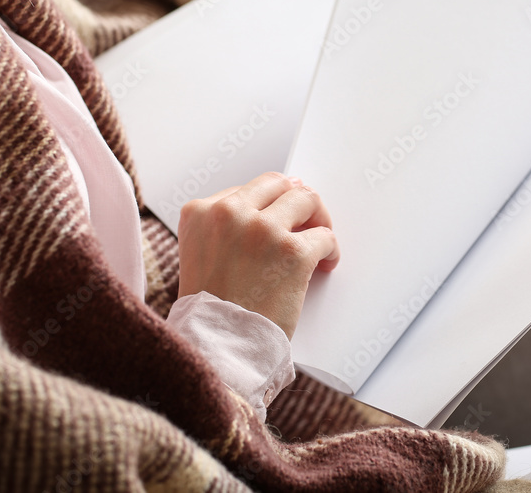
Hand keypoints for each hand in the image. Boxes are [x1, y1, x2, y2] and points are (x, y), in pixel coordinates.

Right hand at [177, 172, 339, 339]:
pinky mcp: (293, 252)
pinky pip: (325, 236)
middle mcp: (230, 213)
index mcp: (201, 211)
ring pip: (306, 200)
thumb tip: (278, 200)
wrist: (218, 346)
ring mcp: (264, 230)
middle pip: (278, 184)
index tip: (279, 219)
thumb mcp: (199, 252)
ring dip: (318, 218)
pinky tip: (325, 264)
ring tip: (318, 238)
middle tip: (306, 219)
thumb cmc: (210, 309)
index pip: (247, 190)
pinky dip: (330, 250)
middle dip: (295, 200)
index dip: (267, 206)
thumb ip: (227, 225)